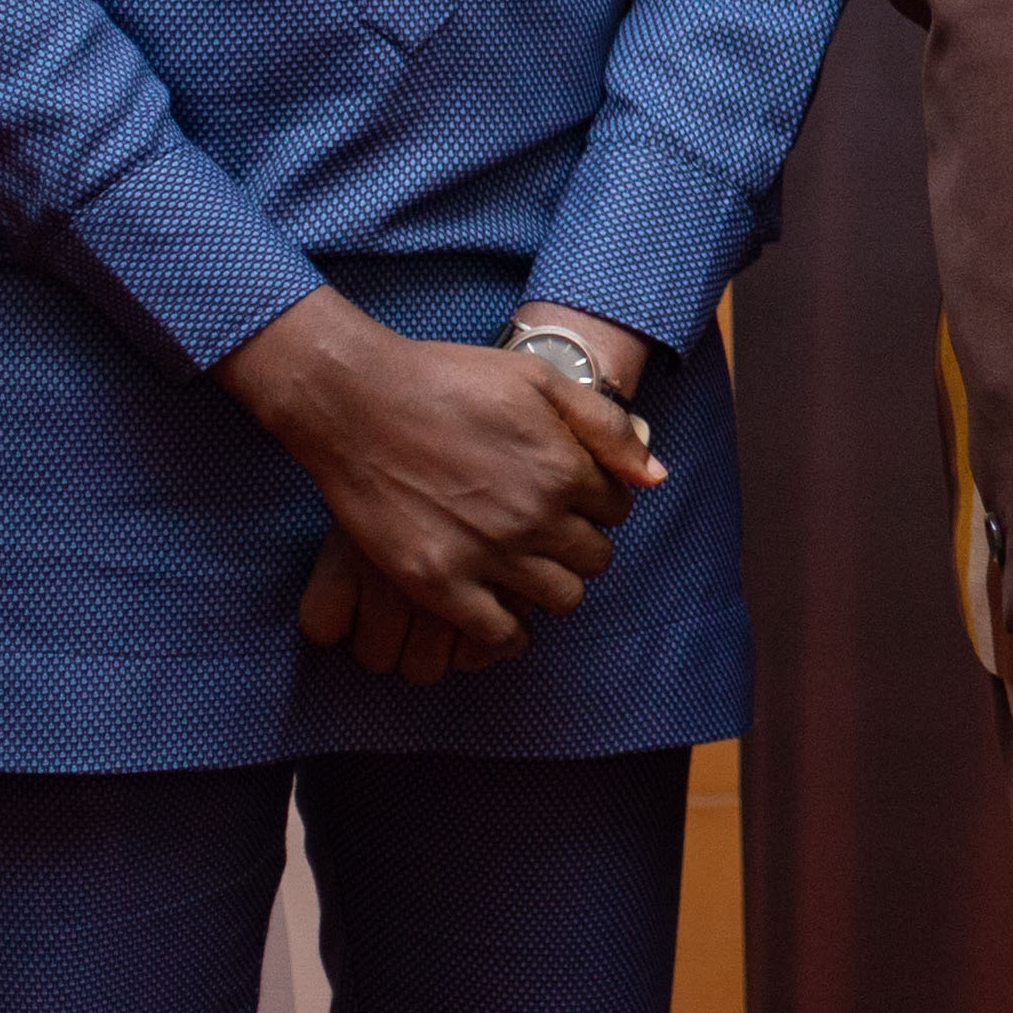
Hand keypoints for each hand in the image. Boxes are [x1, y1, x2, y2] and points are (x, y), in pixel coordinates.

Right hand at [228, 286, 659, 671]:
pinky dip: (510, 632)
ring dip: (555, 586)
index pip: (616, 509)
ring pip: (561, 599)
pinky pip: (498, 633)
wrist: (356, 403)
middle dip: (581, 544)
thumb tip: (655, 477)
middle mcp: (533, 517)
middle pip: (595, 558)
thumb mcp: (540, 381)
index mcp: (563, 468)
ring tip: (530, 569)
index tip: (573, 497)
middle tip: (552, 533)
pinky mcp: (436, 582)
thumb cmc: (449, 380)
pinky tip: (502, 614)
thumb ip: (605, 428)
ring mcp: (485, 554)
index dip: (598, 502)